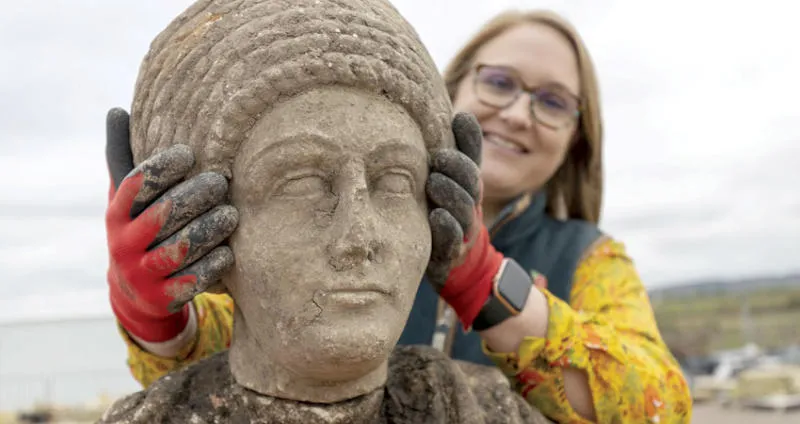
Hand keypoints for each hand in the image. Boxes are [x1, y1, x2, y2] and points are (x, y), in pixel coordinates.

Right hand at [105, 108, 237, 341]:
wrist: (135, 293)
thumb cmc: (140, 229)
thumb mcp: (127, 198)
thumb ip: (124, 157)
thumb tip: (117, 109)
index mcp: (117, 214)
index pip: (137, 185)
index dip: (162, 167)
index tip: (190, 153)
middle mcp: (124, 244)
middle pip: (163, 215)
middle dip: (194, 196)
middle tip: (221, 183)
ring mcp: (142, 273)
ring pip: (179, 248)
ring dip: (208, 229)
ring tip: (231, 213)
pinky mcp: (162, 298)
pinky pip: (190, 281)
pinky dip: (211, 266)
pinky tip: (229, 252)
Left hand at [425, 112, 503, 328]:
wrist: (456, 265)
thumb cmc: (446, 214)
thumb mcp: (450, 182)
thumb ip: (455, 151)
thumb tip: (459, 113)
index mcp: (467, 185)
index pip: (472, 159)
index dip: (470, 139)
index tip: (460, 118)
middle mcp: (468, 204)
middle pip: (470, 182)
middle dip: (457, 167)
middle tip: (438, 156)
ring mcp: (461, 229)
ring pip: (462, 209)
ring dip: (450, 194)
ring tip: (434, 182)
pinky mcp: (449, 253)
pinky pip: (450, 240)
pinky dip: (446, 228)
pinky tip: (437, 216)